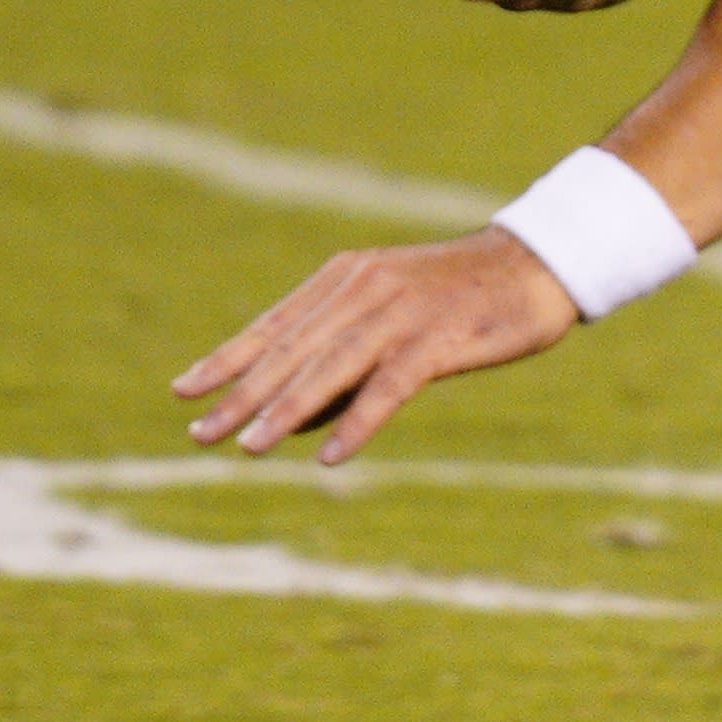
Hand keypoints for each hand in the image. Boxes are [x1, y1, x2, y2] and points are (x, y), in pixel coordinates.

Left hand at [172, 229, 579, 464]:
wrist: (539, 264)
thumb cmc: (463, 295)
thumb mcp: (392, 311)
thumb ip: (342, 356)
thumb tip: (292, 419)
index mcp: (346, 276)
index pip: (273, 325)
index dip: (227, 360)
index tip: (183, 391)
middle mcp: (364, 288)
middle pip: (292, 350)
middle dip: (242, 395)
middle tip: (201, 433)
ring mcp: (401, 312)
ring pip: (330, 367)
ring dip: (287, 411)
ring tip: (249, 448)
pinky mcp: (440, 339)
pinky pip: (390, 386)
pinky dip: (359, 421)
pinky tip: (332, 456)